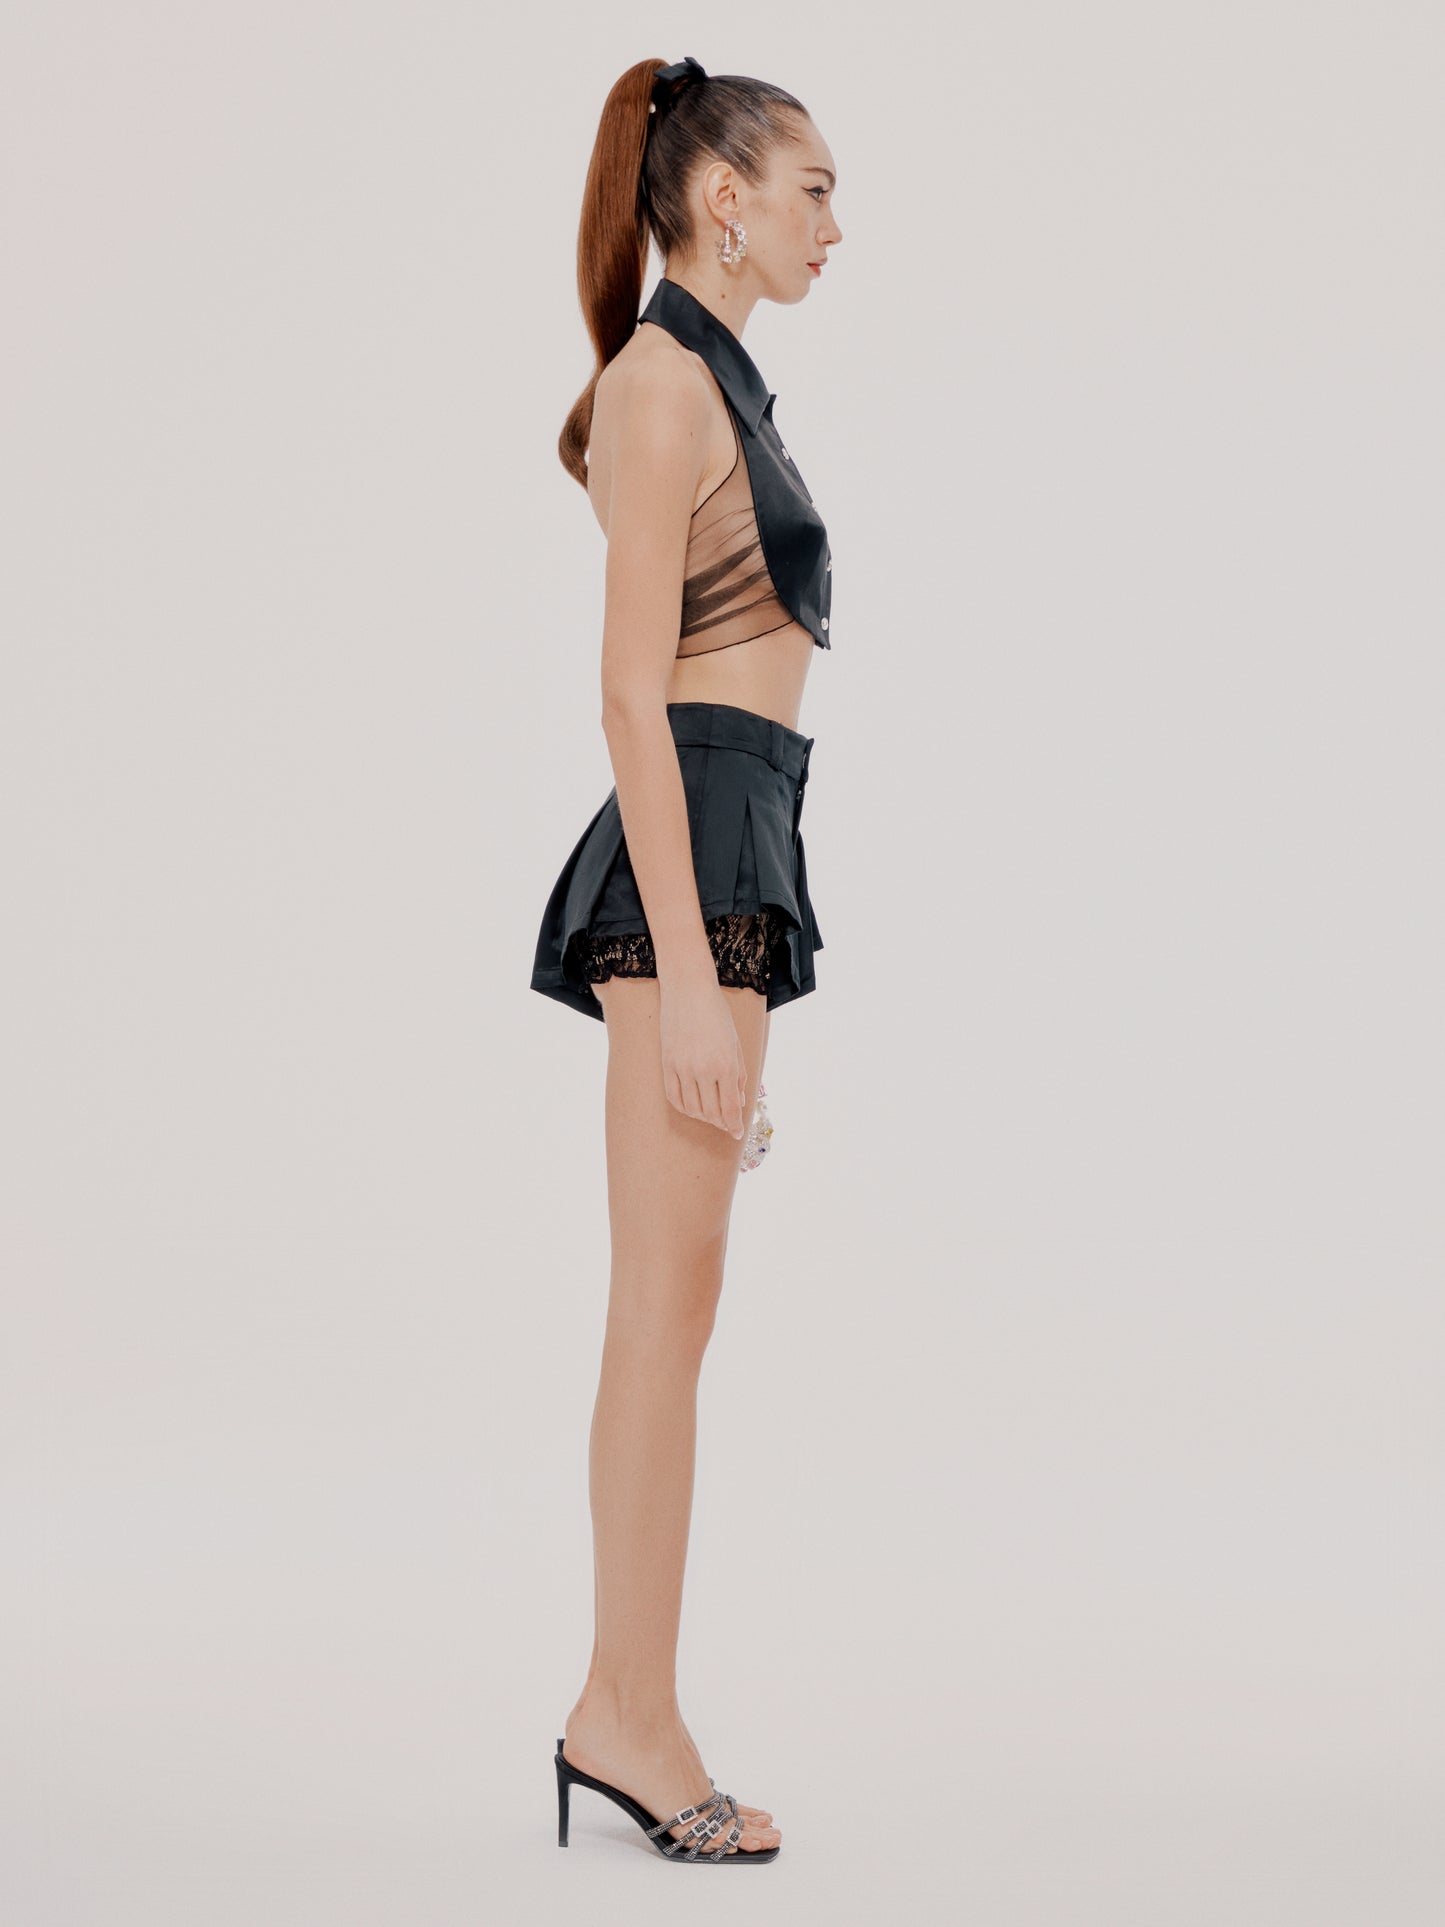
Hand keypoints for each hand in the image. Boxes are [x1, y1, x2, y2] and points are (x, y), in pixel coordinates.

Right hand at [658, 976, 748, 1139]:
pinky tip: (693, 1107)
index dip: (735, 1125)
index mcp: (726, 1065)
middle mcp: (704, 1070)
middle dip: (721, 1123)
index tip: (738, 1132)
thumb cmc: (718, 1014)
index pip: (730, 1108)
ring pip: (692, 1108)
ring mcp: (682, 1067)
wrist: (688, 989)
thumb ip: (738, 1076)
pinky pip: (674, 1096)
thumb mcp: (735, 1044)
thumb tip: (737, 1103)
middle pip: (712, 1113)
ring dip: (704, 1117)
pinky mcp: (667, 1063)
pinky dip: (685, 1108)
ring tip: (712, 1115)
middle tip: (727, 1125)